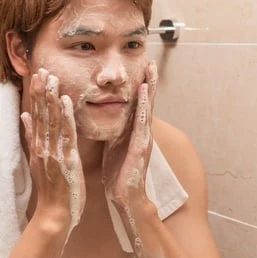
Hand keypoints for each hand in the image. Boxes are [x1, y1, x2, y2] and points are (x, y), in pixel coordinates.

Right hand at [21, 69, 85, 234]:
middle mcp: (43, 146)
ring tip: (52, 77)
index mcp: (38, 146)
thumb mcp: (40, 161)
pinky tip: (66, 100)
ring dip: (51, 97)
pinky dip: (65, 116)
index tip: (38, 75)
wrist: (55, 215)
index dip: (37, 94)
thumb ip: (32, 138)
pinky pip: (65, 134)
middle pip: (40, 113)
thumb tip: (24, 117)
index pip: (36, 114)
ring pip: (51, 120)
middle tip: (43, 68)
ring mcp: (53, 152)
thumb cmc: (53, 190)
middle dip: (42, 90)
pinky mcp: (65, 159)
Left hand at [102, 61, 157, 207]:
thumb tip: (106, 116)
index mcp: (134, 131)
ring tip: (150, 68)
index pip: (138, 103)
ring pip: (148, 107)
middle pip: (147, 100)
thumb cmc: (119, 174)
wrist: (126, 198)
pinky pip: (142, 121)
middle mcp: (142, 131)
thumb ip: (115, 130)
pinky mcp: (141, 146)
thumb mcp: (114, 146)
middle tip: (149, 59)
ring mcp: (144, 138)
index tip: (140, 65)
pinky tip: (144, 91)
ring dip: (150, 86)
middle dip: (149, 80)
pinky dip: (144, 105)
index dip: (140, 84)